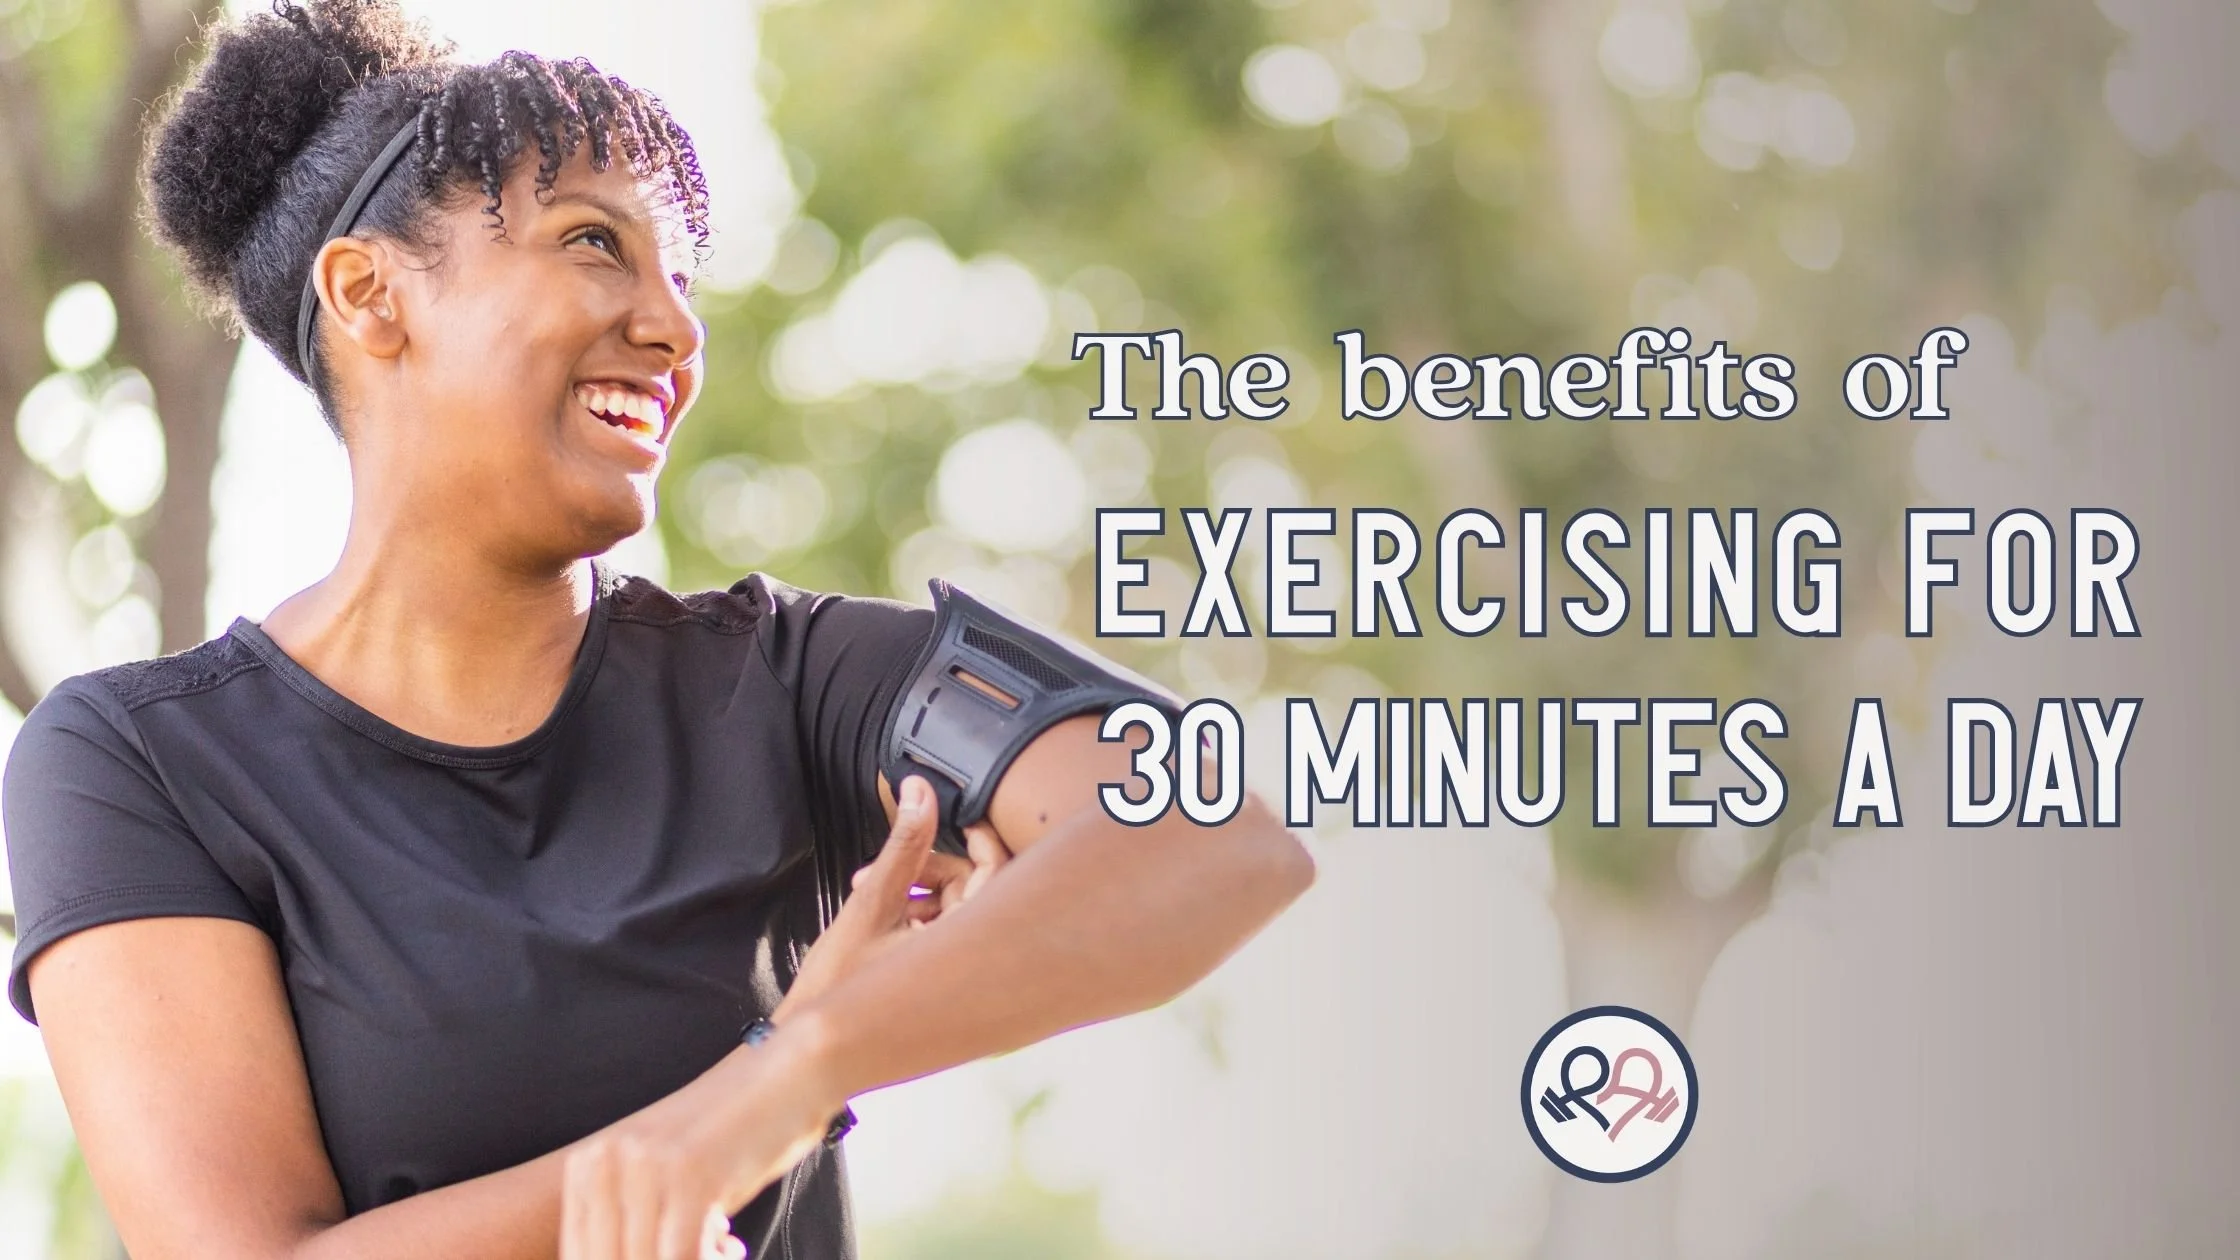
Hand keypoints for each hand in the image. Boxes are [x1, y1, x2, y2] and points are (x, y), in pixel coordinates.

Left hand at [559, 1138, 746, 1259]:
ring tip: (721, 1252)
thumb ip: (628, 1221)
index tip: (661, 1253)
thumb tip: (616, 1257)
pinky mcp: (691, 1174)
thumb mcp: (659, 1176)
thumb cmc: (724, 1141)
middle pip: (609, 1257)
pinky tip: (731, 1250)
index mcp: (587, 1165)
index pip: (579, 1252)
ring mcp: (647, 1166)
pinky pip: (684, 1253)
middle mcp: (606, 1162)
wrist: (781, 1084)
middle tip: (696, 1252)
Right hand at [777, 775, 1008, 1021]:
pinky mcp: (939, 981)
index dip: (983, 841)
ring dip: (919, 891)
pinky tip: (879, 918)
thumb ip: (903, 844)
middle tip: (891, 869)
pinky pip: (942, 933)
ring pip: (954, 910)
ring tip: (869, 891)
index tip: (960, 822)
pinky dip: (916, 916)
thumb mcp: (872, 902)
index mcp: (970, 943)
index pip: (1000, 877)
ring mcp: (957, 974)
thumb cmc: (841, 983)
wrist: (817, 1046)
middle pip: (974, 890)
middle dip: (933, 868)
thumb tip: (920, 789)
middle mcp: (973, 961)